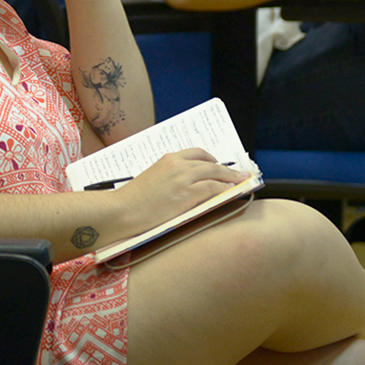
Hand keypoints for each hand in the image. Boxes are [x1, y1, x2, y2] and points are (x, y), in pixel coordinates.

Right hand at [115, 149, 249, 230]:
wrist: (122, 210)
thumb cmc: (133, 200)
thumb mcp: (152, 179)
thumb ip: (170, 177)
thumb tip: (187, 184)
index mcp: (168, 159)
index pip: (197, 153)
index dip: (213, 159)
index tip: (221, 165)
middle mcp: (177, 165)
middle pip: (210, 163)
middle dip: (228, 169)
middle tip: (240, 174)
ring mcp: (183, 179)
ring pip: (215, 174)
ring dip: (231, 179)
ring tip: (242, 182)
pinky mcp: (186, 194)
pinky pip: (213, 189)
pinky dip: (225, 189)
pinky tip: (232, 192)